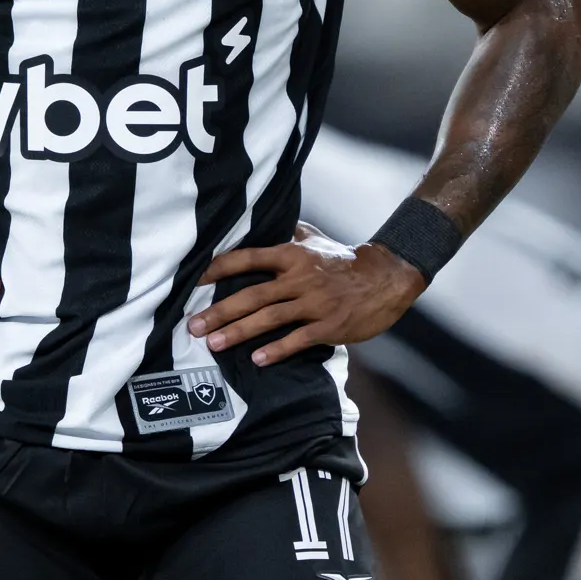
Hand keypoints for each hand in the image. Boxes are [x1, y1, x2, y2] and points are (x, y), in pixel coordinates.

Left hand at [190, 223, 423, 366]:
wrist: (386, 278)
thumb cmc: (345, 260)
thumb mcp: (316, 240)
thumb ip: (288, 233)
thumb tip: (262, 219)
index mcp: (292, 255)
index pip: (249, 257)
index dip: (220, 268)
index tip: (195, 279)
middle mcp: (299, 277)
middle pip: (252, 294)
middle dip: (220, 311)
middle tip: (194, 325)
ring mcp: (314, 302)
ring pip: (270, 318)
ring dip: (239, 332)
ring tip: (214, 344)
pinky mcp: (329, 325)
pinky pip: (298, 339)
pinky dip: (277, 349)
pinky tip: (257, 359)